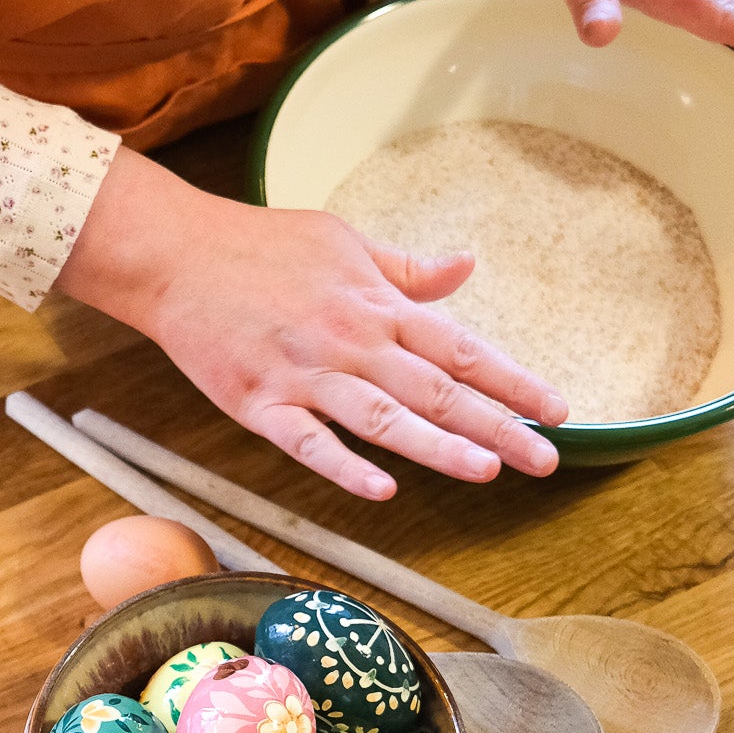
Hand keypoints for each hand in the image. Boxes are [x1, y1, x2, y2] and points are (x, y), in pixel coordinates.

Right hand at [57, 148, 566, 500]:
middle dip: (498, 426)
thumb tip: (466, 268)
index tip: (558, 411)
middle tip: (546, 461)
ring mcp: (305, 375)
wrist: (175, 255)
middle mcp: (351, 340)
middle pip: (436, 390)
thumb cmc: (260, 246)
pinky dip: (343, 466)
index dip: (513, 380)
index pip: (460, 347)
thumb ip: (407, 270)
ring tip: (488, 471)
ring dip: (438, 447)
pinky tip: (381, 490)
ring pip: (383, 419)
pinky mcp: (258, 403)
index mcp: (376, 304)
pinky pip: (307, 442)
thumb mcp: (344, 241)